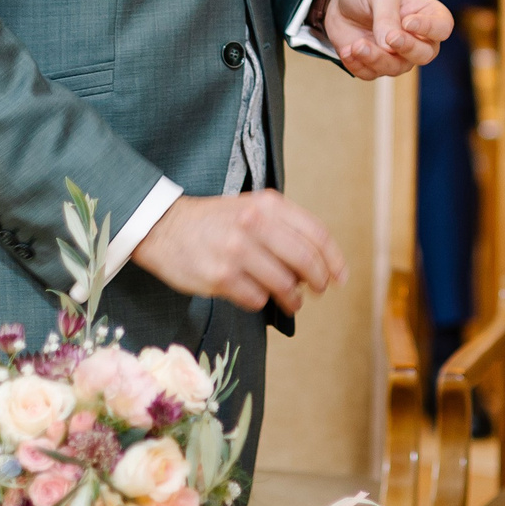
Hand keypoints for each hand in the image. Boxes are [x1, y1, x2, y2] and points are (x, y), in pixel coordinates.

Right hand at [132, 190, 346, 312]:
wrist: (164, 227)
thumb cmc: (216, 221)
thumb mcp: (253, 208)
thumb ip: (285, 226)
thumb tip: (320, 261)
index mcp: (268, 204)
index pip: (316, 234)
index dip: (334, 260)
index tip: (340, 277)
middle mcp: (255, 224)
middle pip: (306, 261)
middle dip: (319, 281)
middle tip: (319, 290)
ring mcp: (237, 251)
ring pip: (284, 284)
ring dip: (293, 298)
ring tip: (291, 300)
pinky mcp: (220, 276)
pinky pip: (257, 299)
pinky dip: (262, 301)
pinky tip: (257, 294)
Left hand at [321, 0, 450, 75]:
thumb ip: (387, 17)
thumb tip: (389, 46)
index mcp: (427, 14)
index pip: (442, 27)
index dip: (430, 29)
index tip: (408, 22)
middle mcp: (417, 39)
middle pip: (425, 54)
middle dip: (407, 48)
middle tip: (389, 38)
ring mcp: (397, 55)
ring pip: (396, 68)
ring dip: (376, 59)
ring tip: (356, 45)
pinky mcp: (375, 65)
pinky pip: (371, 74)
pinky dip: (358, 65)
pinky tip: (347, 51)